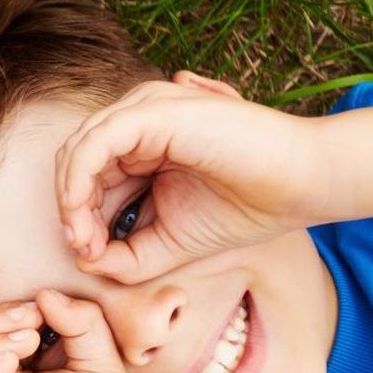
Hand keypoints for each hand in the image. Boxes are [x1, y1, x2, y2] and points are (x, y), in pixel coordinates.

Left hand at [56, 73, 330, 281]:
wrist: (303, 185)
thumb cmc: (246, 208)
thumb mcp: (171, 243)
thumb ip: (127, 256)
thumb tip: (83, 261)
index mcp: (143, 148)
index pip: (88, 178)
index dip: (78, 217)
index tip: (89, 256)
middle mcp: (139, 123)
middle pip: (76, 162)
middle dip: (70, 210)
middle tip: (83, 249)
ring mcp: (146, 111)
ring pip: (79, 149)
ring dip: (72, 198)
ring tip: (85, 238)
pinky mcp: (154, 111)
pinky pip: (96, 140)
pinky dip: (80, 177)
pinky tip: (82, 210)